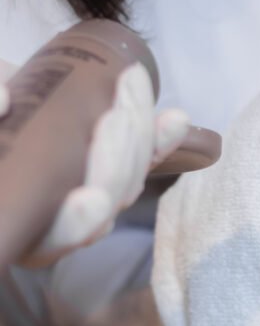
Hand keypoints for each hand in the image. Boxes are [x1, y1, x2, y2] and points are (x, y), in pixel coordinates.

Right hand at [0, 61, 188, 266]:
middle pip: (104, 202)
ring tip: (132, 88)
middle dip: (117, 158)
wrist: (4, 106)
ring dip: (140, 136)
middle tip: (115, 115)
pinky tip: (176, 118)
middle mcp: (61, 222)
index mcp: (21, 223)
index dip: (76, 223)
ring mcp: (96, 196)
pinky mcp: (121, 168)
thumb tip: (1, 102)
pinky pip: (148, 158)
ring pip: (130, 179)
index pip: (55, 236)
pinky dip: (163, 138)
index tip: (90, 199)